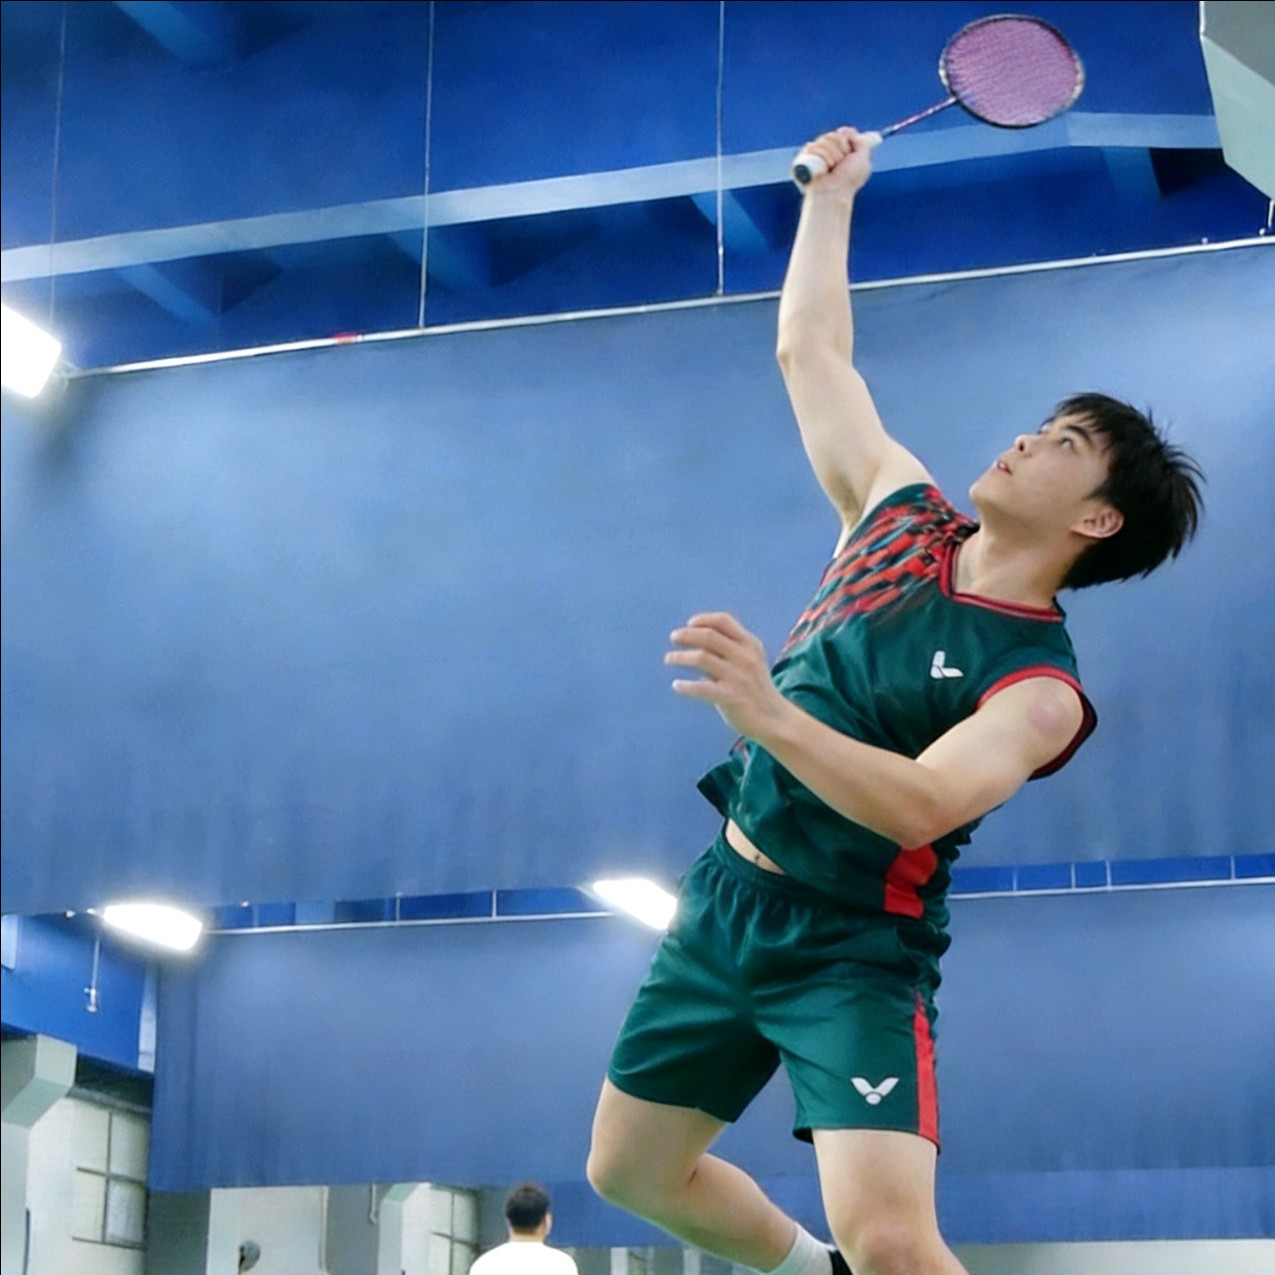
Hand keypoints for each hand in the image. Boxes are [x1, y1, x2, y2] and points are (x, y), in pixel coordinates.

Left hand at [665, 612, 790, 740]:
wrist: (774, 719)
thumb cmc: (756, 689)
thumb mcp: (750, 662)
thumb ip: (728, 651)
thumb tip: (695, 643)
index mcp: (750, 644)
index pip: (724, 621)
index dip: (703, 619)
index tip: (689, 624)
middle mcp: (745, 657)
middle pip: (709, 636)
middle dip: (687, 635)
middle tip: (673, 637)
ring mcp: (737, 677)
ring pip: (701, 657)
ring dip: (680, 657)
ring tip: (668, 659)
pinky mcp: (730, 697)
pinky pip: (701, 687)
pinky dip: (685, 686)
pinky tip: (677, 685)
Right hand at [802, 127, 873, 197]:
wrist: (833, 193)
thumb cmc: (849, 180)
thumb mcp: (863, 158)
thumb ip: (861, 141)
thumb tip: (845, 130)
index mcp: (841, 152)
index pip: (840, 133)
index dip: (845, 139)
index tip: (848, 150)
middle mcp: (828, 152)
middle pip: (832, 135)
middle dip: (839, 148)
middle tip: (841, 164)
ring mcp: (816, 155)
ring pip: (823, 140)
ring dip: (831, 154)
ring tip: (832, 168)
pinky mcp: (805, 159)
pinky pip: (811, 146)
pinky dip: (820, 155)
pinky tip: (824, 168)